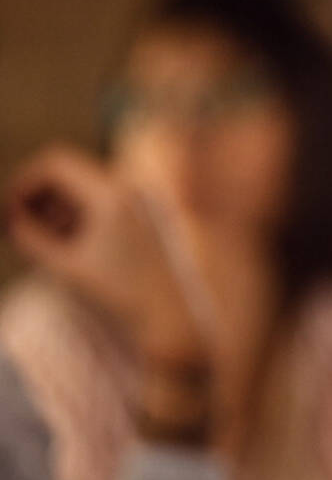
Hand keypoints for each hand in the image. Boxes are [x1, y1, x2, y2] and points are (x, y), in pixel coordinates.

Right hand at [5, 145, 206, 364]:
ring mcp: (134, 202)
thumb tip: (12, 220)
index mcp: (111, 196)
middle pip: (65, 173)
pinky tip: (59, 246)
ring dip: (51, 208)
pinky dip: (72, 217)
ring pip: (78, 189)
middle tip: (13, 227)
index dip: (23, 182)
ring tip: (36, 242)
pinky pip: (94, 203)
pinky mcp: (136, 216)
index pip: (55, 164)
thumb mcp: (64, 266)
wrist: (168, 315)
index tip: (7, 213)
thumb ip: (29, 239)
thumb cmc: (117, 295)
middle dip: (34, 196)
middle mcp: (126, 191)